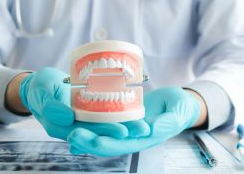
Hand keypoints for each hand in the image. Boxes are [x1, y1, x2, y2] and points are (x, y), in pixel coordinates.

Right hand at [14, 67, 148, 141]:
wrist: (39, 84)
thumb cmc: (38, 87)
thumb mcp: (40, 93)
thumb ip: (50, 106)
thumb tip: (67, 118)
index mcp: (61, 126)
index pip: (86, 132)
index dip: (104, 132)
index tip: (123, 130)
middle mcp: (73, 125)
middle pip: (99, 130)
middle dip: (121, 130)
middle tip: (142, 128)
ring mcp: (80, 118)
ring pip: (103, 123)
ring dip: (122, 123)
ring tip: (142, 123)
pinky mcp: (85, 110)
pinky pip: (101, 113)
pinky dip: (115, 113)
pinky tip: (131, 111)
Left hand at [67, 87, 202, 155]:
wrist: (177, 103)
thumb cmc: (179, 108)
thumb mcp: (177, 113)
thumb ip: (167, 122)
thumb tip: (152, 130)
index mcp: (145, 138)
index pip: (124, 145)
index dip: (107, 144)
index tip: (92, 141)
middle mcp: (132, 135)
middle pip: (108, 141)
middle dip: (90, 141)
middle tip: (72, 135)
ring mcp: (126, 125)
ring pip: (103, 131)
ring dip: (87, 132)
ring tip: (69, 129)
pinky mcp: (123, 114)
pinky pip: (106, 119)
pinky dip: (92, 122)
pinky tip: (78, 120)